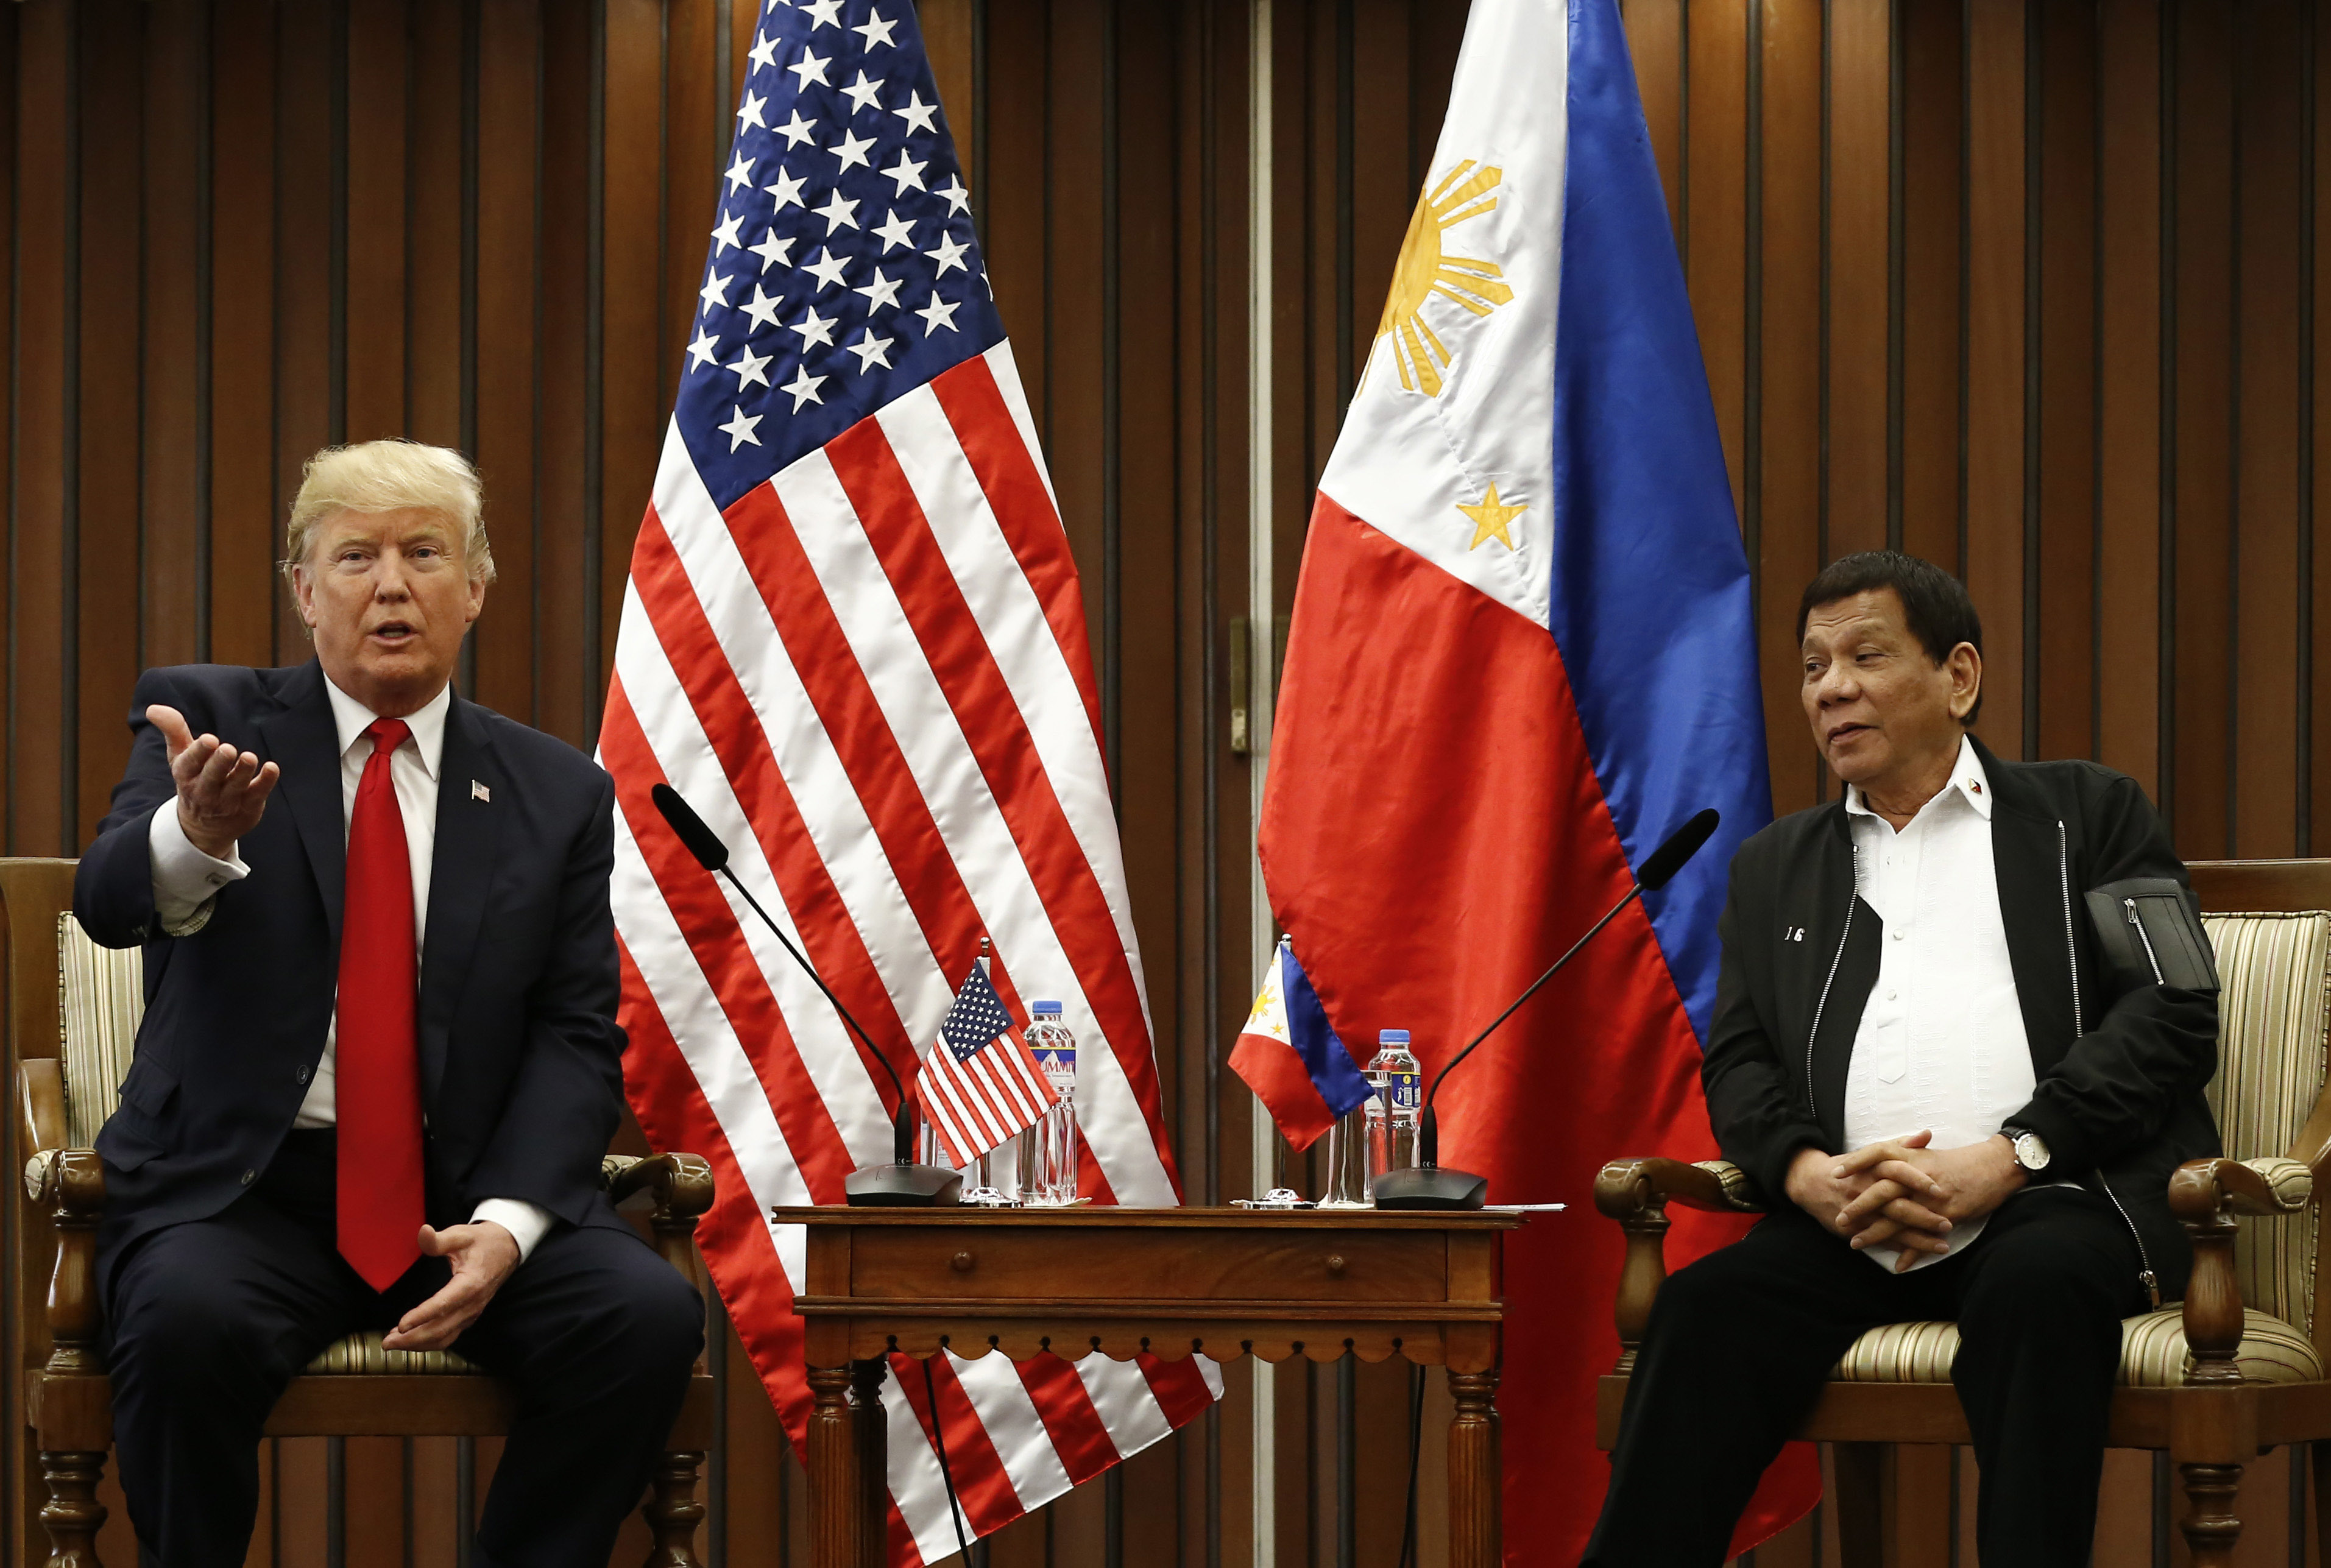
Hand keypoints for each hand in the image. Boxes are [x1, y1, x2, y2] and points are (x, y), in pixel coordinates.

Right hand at [150, 704, 278, 859]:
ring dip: (243, 772)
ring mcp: (227, 801)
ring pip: (235, 786)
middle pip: (212, 777)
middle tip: (228, 749)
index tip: (209, 739)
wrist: (205, 827)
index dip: (199, 752)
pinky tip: (272, 768)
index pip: (189, 764)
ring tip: (249, 757)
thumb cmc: (193, 780)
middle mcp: (204, 790)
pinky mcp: (248, 806)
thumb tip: (153, 708)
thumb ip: (173, 731)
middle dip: (219, 763)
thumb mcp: (179, 756)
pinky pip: (258, 794)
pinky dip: (265, 782)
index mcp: (186, 775)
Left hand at [381, 1222, 519, 1351]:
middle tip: (386, 1342)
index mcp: (471, 1283)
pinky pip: (448, 1336)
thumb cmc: (483, 1242)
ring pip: (444, 1337)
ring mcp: (472, 1313)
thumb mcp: (462, 1234)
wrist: (507, 1250)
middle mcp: (473, 1304)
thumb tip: (422, 1232)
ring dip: (417, 1344)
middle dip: (412, 1339)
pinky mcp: (468, 1317)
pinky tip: (410, 1339)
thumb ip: (439, 1239)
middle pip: (441, 1329)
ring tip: (392, 1342)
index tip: (401, 1325)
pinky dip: (427, 1342)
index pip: (444, 1305)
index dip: (422, 1316)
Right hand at [1786, 1131, 1954, 1270]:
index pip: (1897, 1172)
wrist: (1811, 1183)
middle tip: (1948, 1224)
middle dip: (1923, 1217)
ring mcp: (1860, 1212)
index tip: (1940, 1191)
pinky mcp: (1854, 1229)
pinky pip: (1880, 1241)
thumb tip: (1927, 1134)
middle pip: (1896, 1205)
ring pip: (1891, 1228)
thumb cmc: (1850, 1168)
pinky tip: (1919, 1255)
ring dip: (1918, 1239)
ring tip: (1943, 1246)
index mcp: (1872, 1168)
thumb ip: (1901, 1145)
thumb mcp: (1872, 1152)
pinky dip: (1899, 1249)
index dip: (1918, 1181)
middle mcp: (1866, 1190)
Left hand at [1831, 1133, 2026, 1270]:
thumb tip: (1882, 1160)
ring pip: (1899, 1217)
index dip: (1856, 1163)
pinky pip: (1925, 1235)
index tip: (1836, 1173)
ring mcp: (1932, 1197)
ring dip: (1876, 1233)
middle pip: (1882, 1190)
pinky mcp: (1948, 1214)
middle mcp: (1919, 1176)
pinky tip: (1898, 1264)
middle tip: (1839, 1220)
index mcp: (1913, 1157)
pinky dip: (1911, 1251)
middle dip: (1859, 1206)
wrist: (1996, 1166)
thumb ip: (1906, 1155)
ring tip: (1856, 1244)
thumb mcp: (1929, 1154)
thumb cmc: (1961, 1161)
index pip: (1877, 1153)